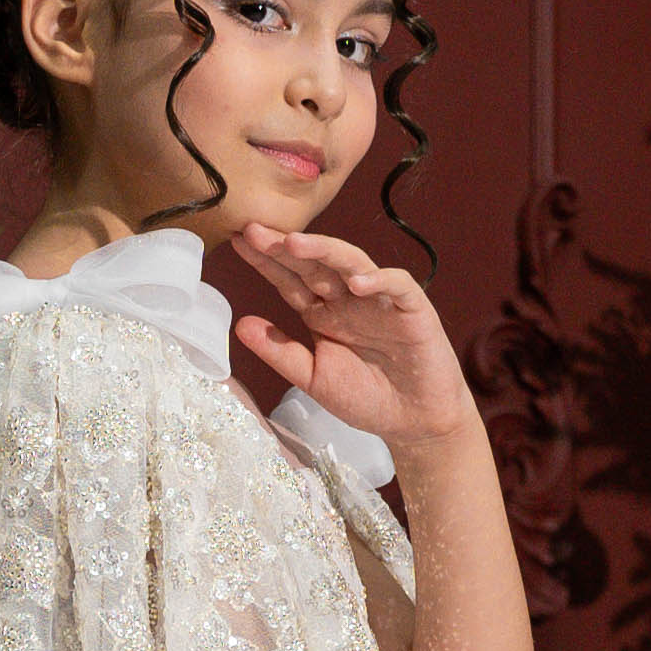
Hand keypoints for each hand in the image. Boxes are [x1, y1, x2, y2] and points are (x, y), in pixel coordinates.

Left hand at [223, 229, 478, 454]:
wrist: (415, 421)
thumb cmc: (367, 398)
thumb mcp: (313, 379)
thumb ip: (280, 352)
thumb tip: (240, 325)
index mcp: (322, 312)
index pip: (289, 279)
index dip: (265, 260)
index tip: (236, 241)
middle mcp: (348, 299)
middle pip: (314, 264)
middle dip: (285, 246)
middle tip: (253, 229)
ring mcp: (380, 300)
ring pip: (352, 263)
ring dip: (325, 251)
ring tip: (295, 243)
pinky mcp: (413, 309)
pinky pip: (397, 286)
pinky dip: (380, 280)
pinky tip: (357, 282)